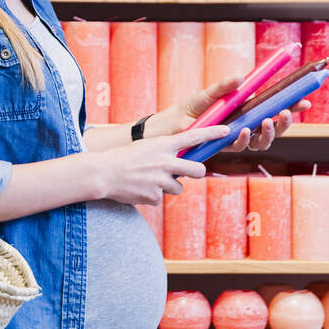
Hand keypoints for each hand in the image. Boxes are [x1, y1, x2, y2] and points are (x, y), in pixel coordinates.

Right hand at [98, 123, 231, 205]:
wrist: (102, 173)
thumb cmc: (121, 158)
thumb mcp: (144, 147)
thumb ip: (163, 152)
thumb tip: (178, 162)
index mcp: (162, 145)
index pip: (193, 136)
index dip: (212, 133)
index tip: (226, 130)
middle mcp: (166, 162)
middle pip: (198, 171)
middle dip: (195, 173)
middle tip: (188, 172)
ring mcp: (161, 180)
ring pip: (177, 188)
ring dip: (167, 186)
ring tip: (147, 181)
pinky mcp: (154, 196)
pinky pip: (159, 197)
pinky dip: (151, 195)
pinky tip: (137, 189)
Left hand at [157, 75, 311, 152]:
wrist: (167, 128)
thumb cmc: (188, 109)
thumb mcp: (208, 94)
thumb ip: (225, 86)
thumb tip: (241, 78)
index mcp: (245, 111)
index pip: (273, 109)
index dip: (290, 107)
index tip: (305, 102)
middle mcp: (244, 126)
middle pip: (272, 129)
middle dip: (284, 123)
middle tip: (285, 113)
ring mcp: (234, 138)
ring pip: (261, 142)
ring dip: (268, 133)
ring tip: (266, 121)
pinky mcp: (222, 148)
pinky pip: (239, 146)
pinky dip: (244, 139)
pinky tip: (242, 130)